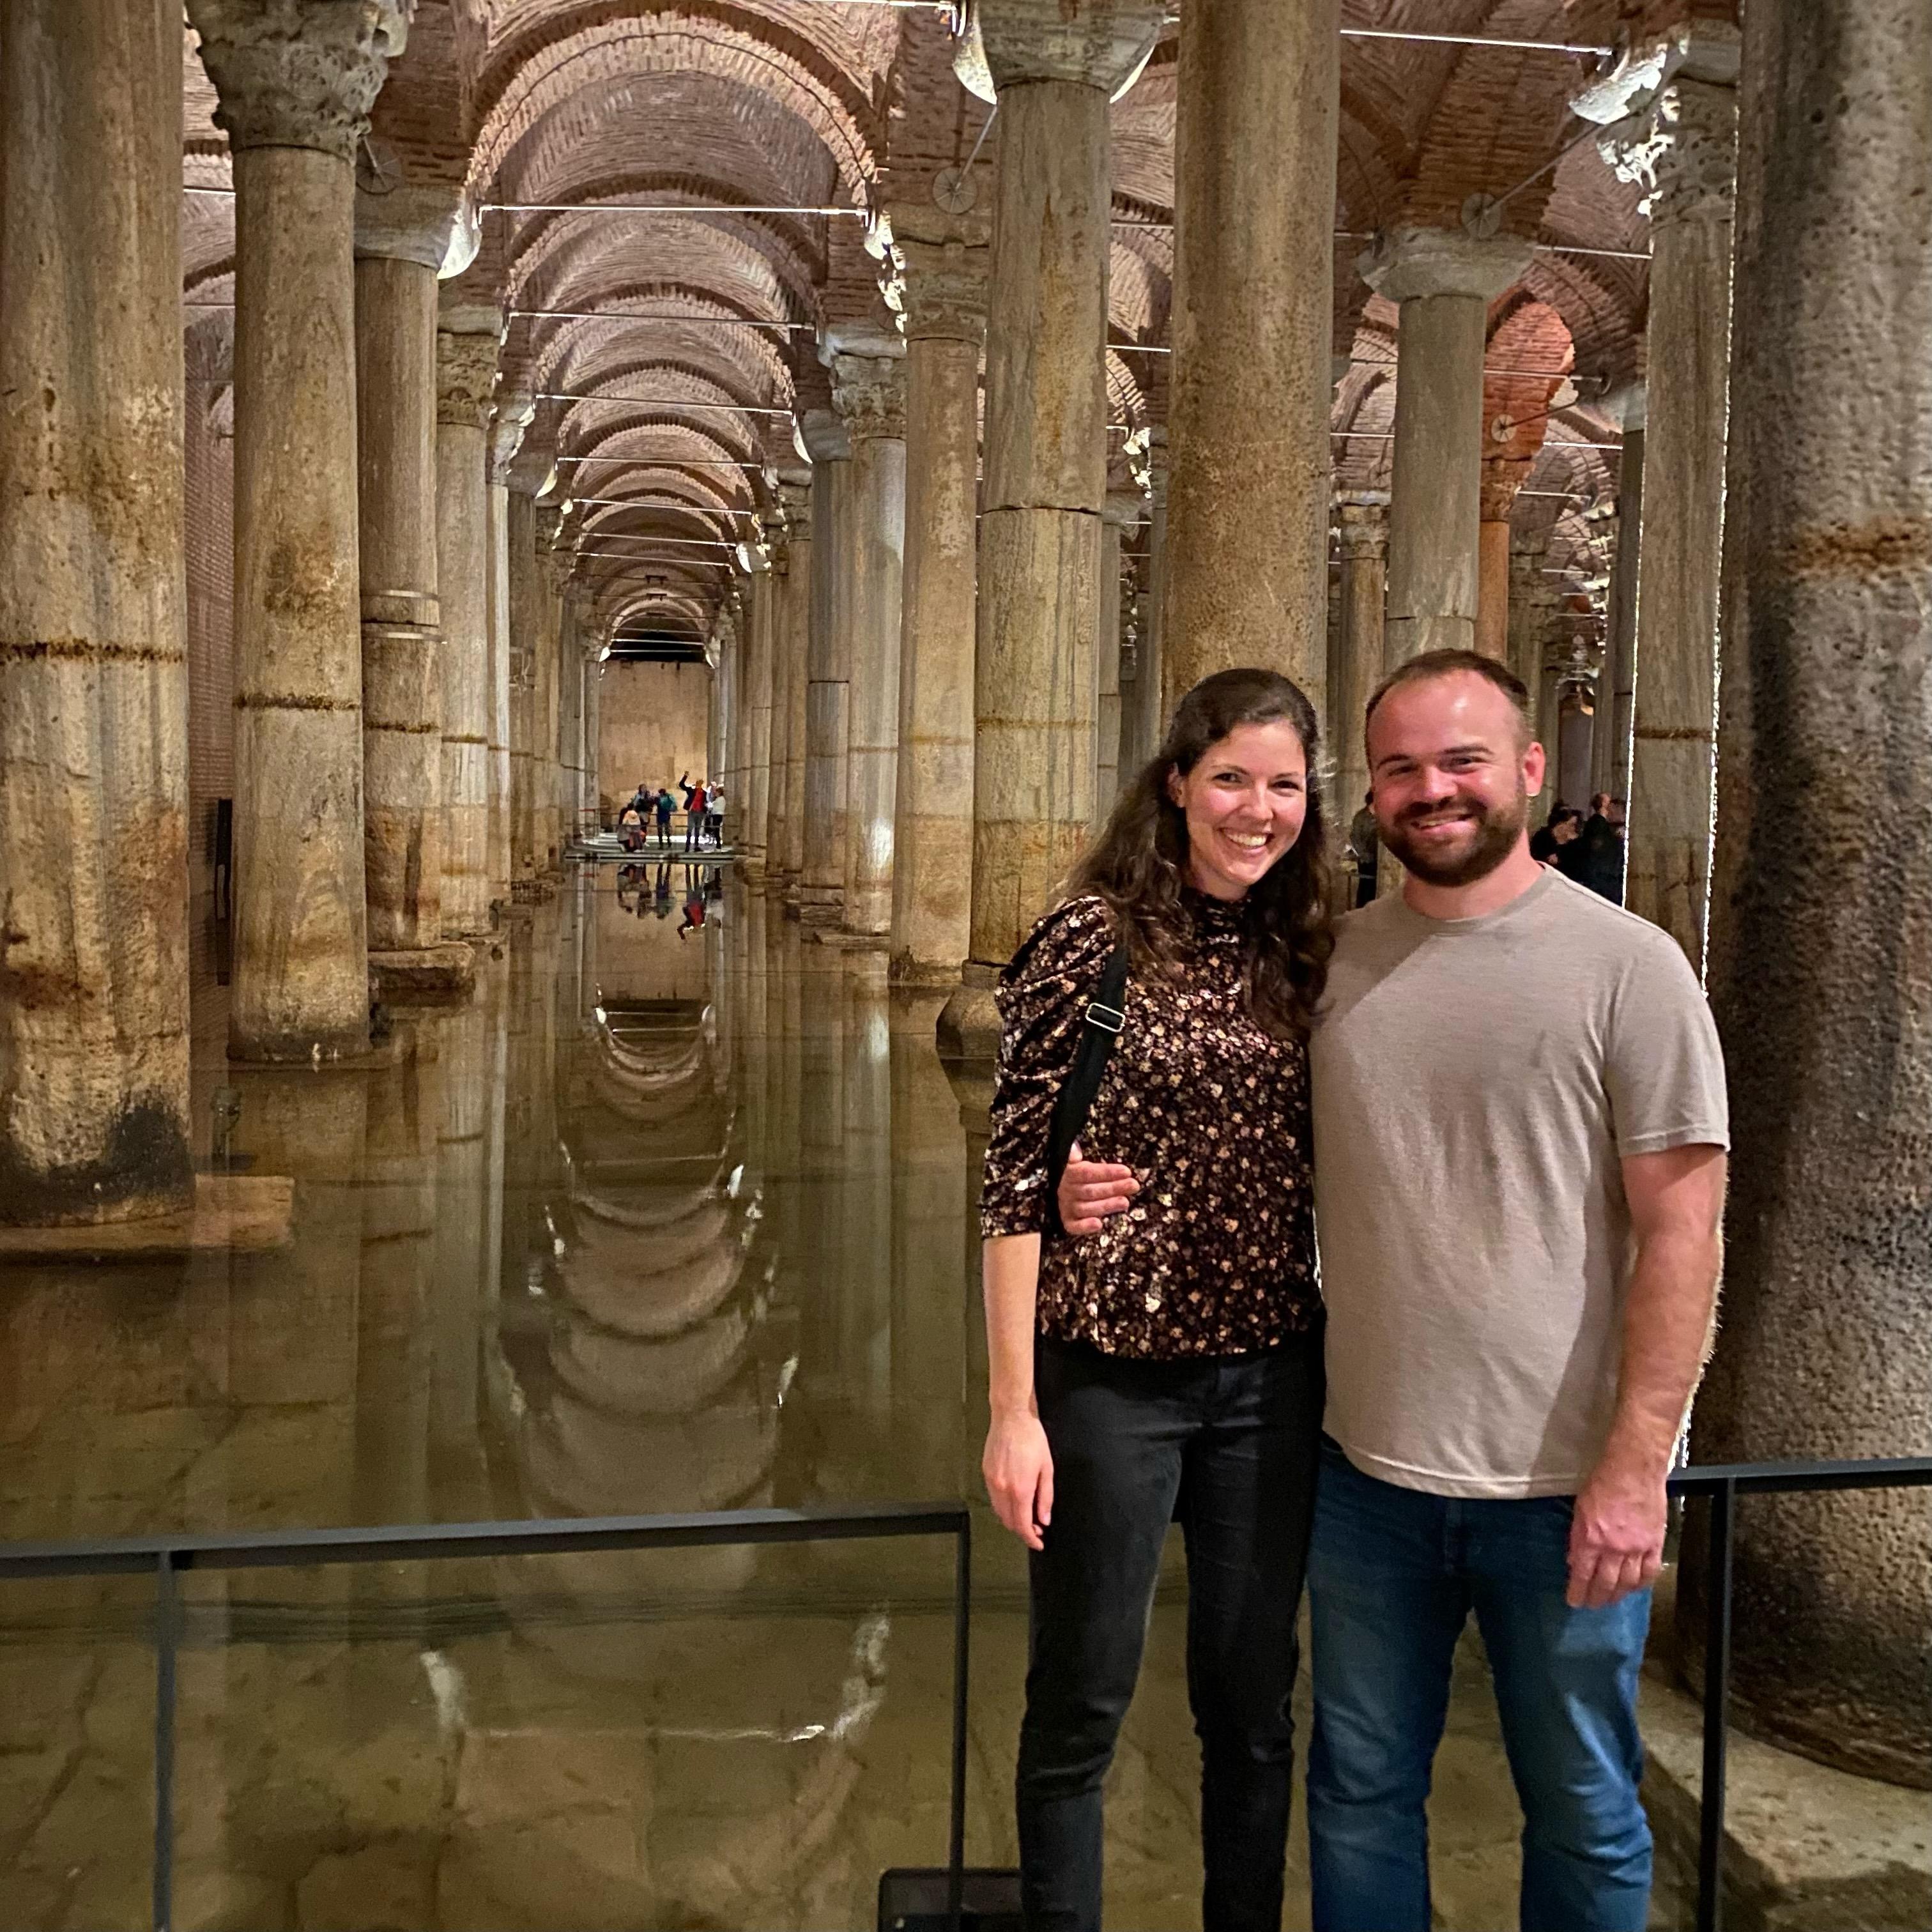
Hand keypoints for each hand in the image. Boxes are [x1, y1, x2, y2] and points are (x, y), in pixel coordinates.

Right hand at [983, 1410, 1054, 1550]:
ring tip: (1026, 1515)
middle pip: (1009, 1522)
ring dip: (1012, 1518)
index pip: (1022, 1525)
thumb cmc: (1032, 1438)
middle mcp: (1002, 1488)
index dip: (1031, 1539)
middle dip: (1022, 1530)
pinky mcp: (986, 1473)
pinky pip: (993, 1498)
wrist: (1012, 1417)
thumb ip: (1045, 1497)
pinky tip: (1014, 1499)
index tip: (1038, 1543)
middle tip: (1036, 1528)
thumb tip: (1044, 1518)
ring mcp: (991, 1481)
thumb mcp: (1047, 1469)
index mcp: (1020, 1489)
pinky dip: (1003, 1505)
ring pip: (999, 1511)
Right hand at [1057, 1140, 1139, 1235]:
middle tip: (1133, 1185)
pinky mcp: (1068, 1222)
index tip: (1126, 1171)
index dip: (1107, 1172)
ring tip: (1125, 1202)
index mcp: (1069, 1174)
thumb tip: (1074, 1147)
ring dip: (1106, 1205)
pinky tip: (1099, 1224)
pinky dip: (1085, 1227)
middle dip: (1113, 1188)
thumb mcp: (1073, 1162)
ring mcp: (1066, 1207)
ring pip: (1086, 1207)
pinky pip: (1074, 1226)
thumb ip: (1074, 1156)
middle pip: (1090, 1190)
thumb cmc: (1075, 1175)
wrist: (1054, 1190)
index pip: (1087, 1172)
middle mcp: (1066, 1191)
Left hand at [1568, 1455, 1667, 1608]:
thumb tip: (1574, 1559)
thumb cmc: (1602, 1482)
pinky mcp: (1655, 1543)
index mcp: (1591, 1537)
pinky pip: (1649, 1572)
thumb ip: (1577, 1537)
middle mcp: (1614, 1547)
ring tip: (1610, 1600)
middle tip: (1591, 1605)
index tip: (1574, 1601)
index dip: (1578, 1591)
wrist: (1633, 1468)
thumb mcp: (1580, 1509)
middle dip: (1596, 1598)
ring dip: (1617, 1595)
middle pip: (1605, 1583)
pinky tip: (1634, 1588)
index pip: (1582, 1574)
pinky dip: (1641, 1584)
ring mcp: (1636, 1547)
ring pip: (1627, 1582)